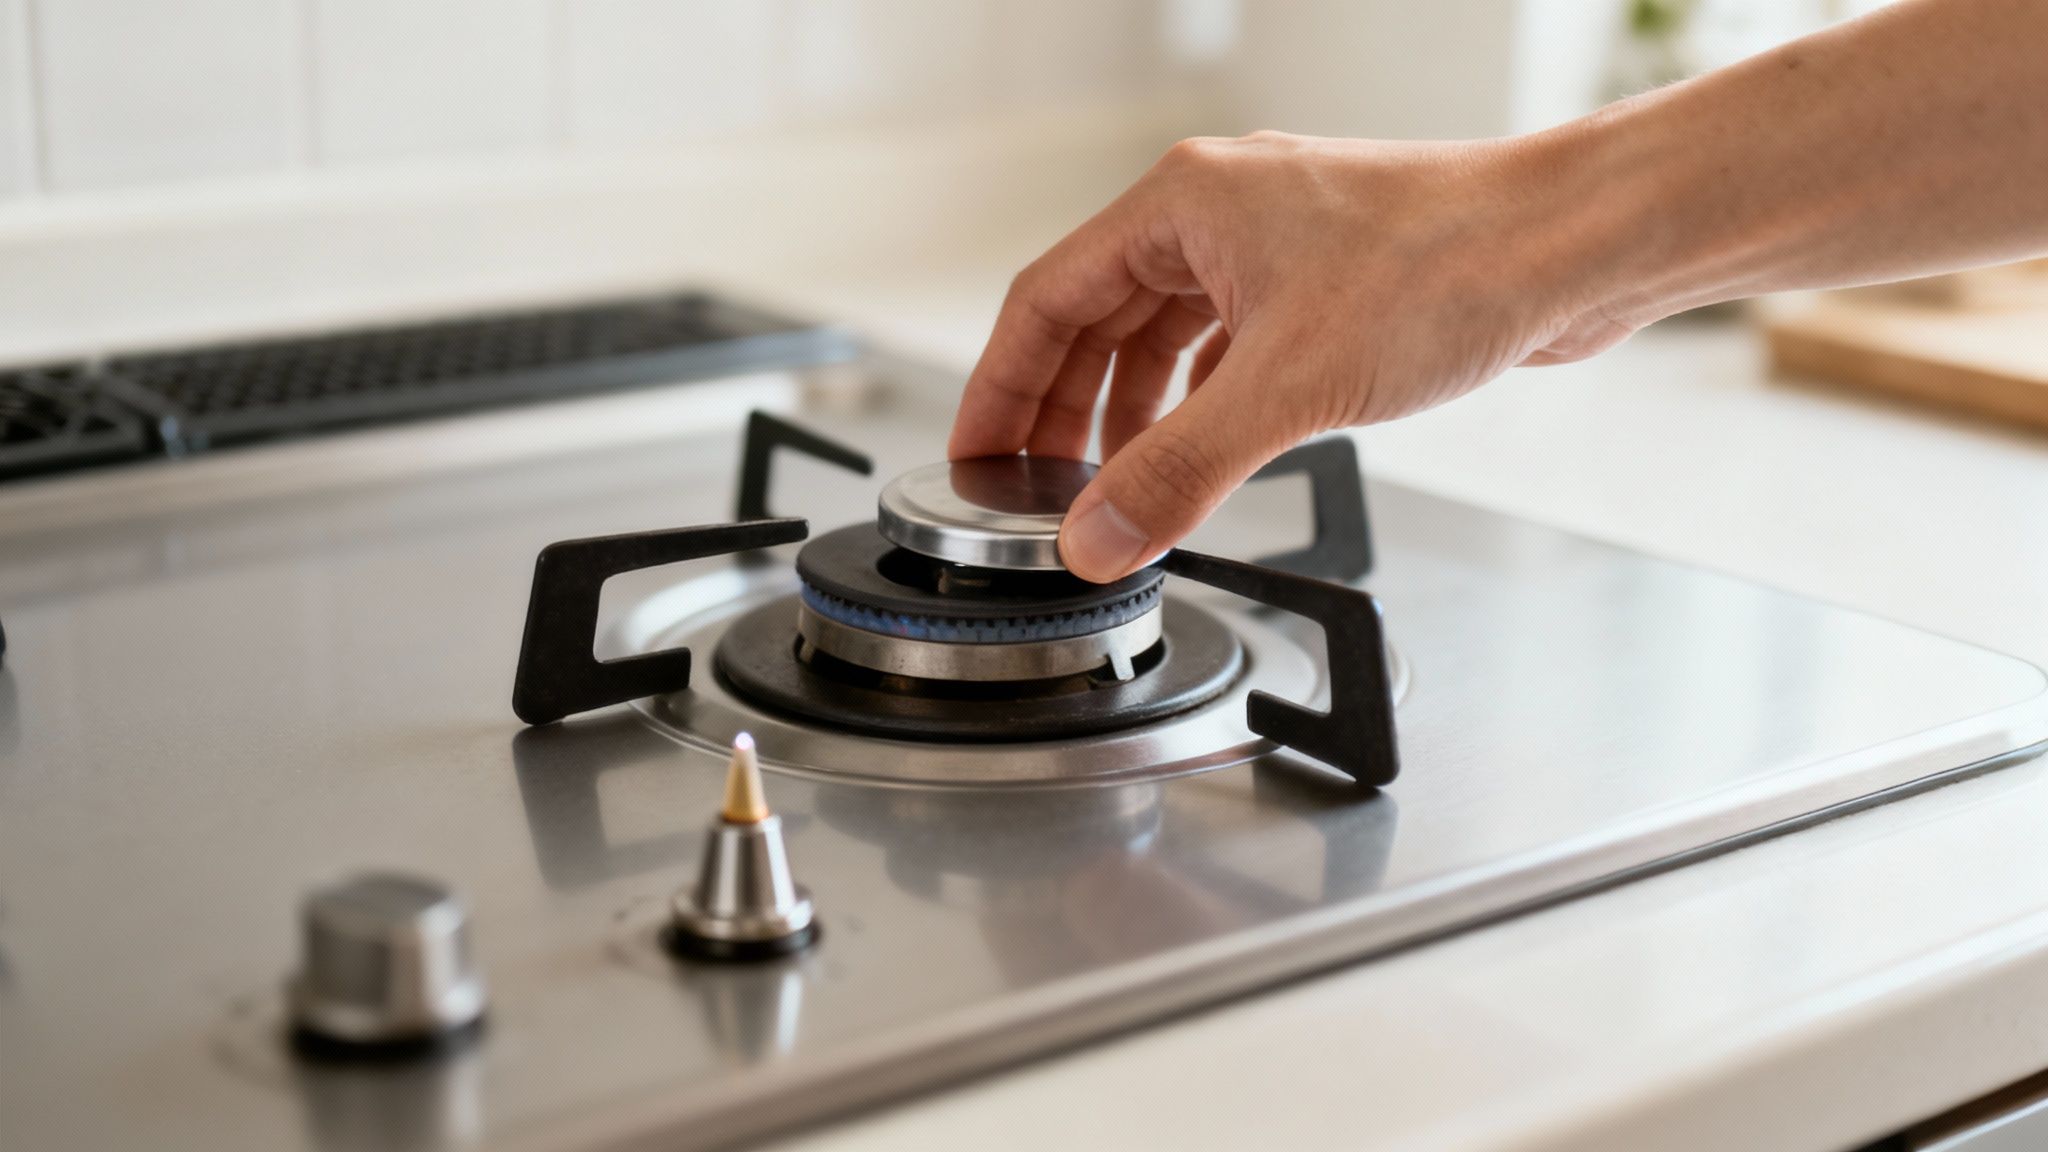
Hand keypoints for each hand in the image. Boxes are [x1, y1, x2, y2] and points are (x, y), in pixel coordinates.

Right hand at [946, 131, 1630, 582]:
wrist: (1575, 246)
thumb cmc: (1451, 264)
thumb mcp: (1287, 386)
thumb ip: (1178, 469)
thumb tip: (1096, 536)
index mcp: (1182, 205)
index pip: (1046, 300)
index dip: (998, 388)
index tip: (971, 457)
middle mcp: (1218, 215)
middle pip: (1097, 319)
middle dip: (1062, 411)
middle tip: (1033, 489)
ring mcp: (1273, 248)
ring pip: (1164, 336)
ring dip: (1130, 413)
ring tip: (1111, 485)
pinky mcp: (1324, 286)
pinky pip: (1225, 347)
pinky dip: (1198, 403)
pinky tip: (1200, 449)